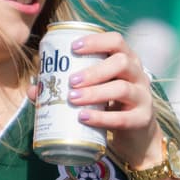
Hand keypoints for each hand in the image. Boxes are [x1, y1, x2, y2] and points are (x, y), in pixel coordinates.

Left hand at [65, 31, 158, 166]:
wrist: (137, 138)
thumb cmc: (112, 107)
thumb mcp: (95, 93)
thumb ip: (70, 88)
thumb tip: (35, 89)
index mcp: (126, 61)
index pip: (116, 41)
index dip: (96, 41)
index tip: (73, 48)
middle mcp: (139, 75)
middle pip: (121, 62)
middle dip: (94, 70)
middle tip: (71, 81)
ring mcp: (143, 97)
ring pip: (122, 88)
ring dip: (95, 92)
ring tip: (73, 98)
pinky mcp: (142, 119)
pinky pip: (123, 118)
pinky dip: (101, 118)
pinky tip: (84, 117)